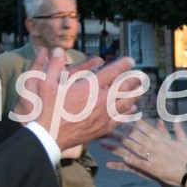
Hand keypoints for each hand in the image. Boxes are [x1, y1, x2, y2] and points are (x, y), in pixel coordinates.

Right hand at [19, 48, 139, 149]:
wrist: (48, 137)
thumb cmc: (46, 109)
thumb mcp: (45, 83)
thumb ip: (54, 64)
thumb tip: (57, 50)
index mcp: (90, 87)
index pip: (113, 71)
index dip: (124, 64)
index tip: (130, 61)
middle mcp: (101, 100)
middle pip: (125, 87)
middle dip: (134, 79)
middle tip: (141, 75)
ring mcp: (103, 116)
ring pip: (126, 103)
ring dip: (134, 95)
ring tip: (140, 90)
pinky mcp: (102, 129)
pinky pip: (120, 119)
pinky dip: (128, 112)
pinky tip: (132, 109)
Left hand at [103, 119, 186, 186]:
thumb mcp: (184, 140)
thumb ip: (178, 128)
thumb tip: (176, 118)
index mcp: (162, 138)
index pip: (145, 127)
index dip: (132, 121)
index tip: (122, 116)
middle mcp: (155, 145)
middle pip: (134, 136)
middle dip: (119, 131)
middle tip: (106, 127)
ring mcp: (152, 157)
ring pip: (131, 149)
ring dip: (116, 145)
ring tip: (104, 142)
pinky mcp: (152, 169)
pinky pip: (137, 164)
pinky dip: (127, 162)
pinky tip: (115, 160)